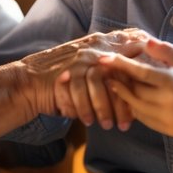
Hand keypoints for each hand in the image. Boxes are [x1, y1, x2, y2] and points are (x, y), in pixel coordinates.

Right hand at [19, 30, 148, 125]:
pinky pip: (79, 95)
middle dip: (123, 103)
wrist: (29, 81)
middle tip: (127, 124)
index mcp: (101, 46)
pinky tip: (87, 121)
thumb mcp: (90, 68)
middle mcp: (91, 51)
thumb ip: (112, 70)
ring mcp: (77, 62)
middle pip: (117, 75)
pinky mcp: (63, 75)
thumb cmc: (64, 79)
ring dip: (104, 110)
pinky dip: (84, 111)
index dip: (138, 84)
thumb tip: (137, 87)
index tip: (142, 105)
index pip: (129, 62)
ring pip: (98, 86)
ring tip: (108, 126)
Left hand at [100, 38, 172, 150]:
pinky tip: (133, 96)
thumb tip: (145, 41)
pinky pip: (144, 119)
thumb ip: (167, 52)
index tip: (103, 59)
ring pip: (135, 106)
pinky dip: (135, 107)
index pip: (139, 73)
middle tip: (107, 69)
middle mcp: (168, 103)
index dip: (119, 65)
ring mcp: (167, 119)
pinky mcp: (167, 130)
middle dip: (119, 79)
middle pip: (133, 91)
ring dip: (124, 94)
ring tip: (117, 82)